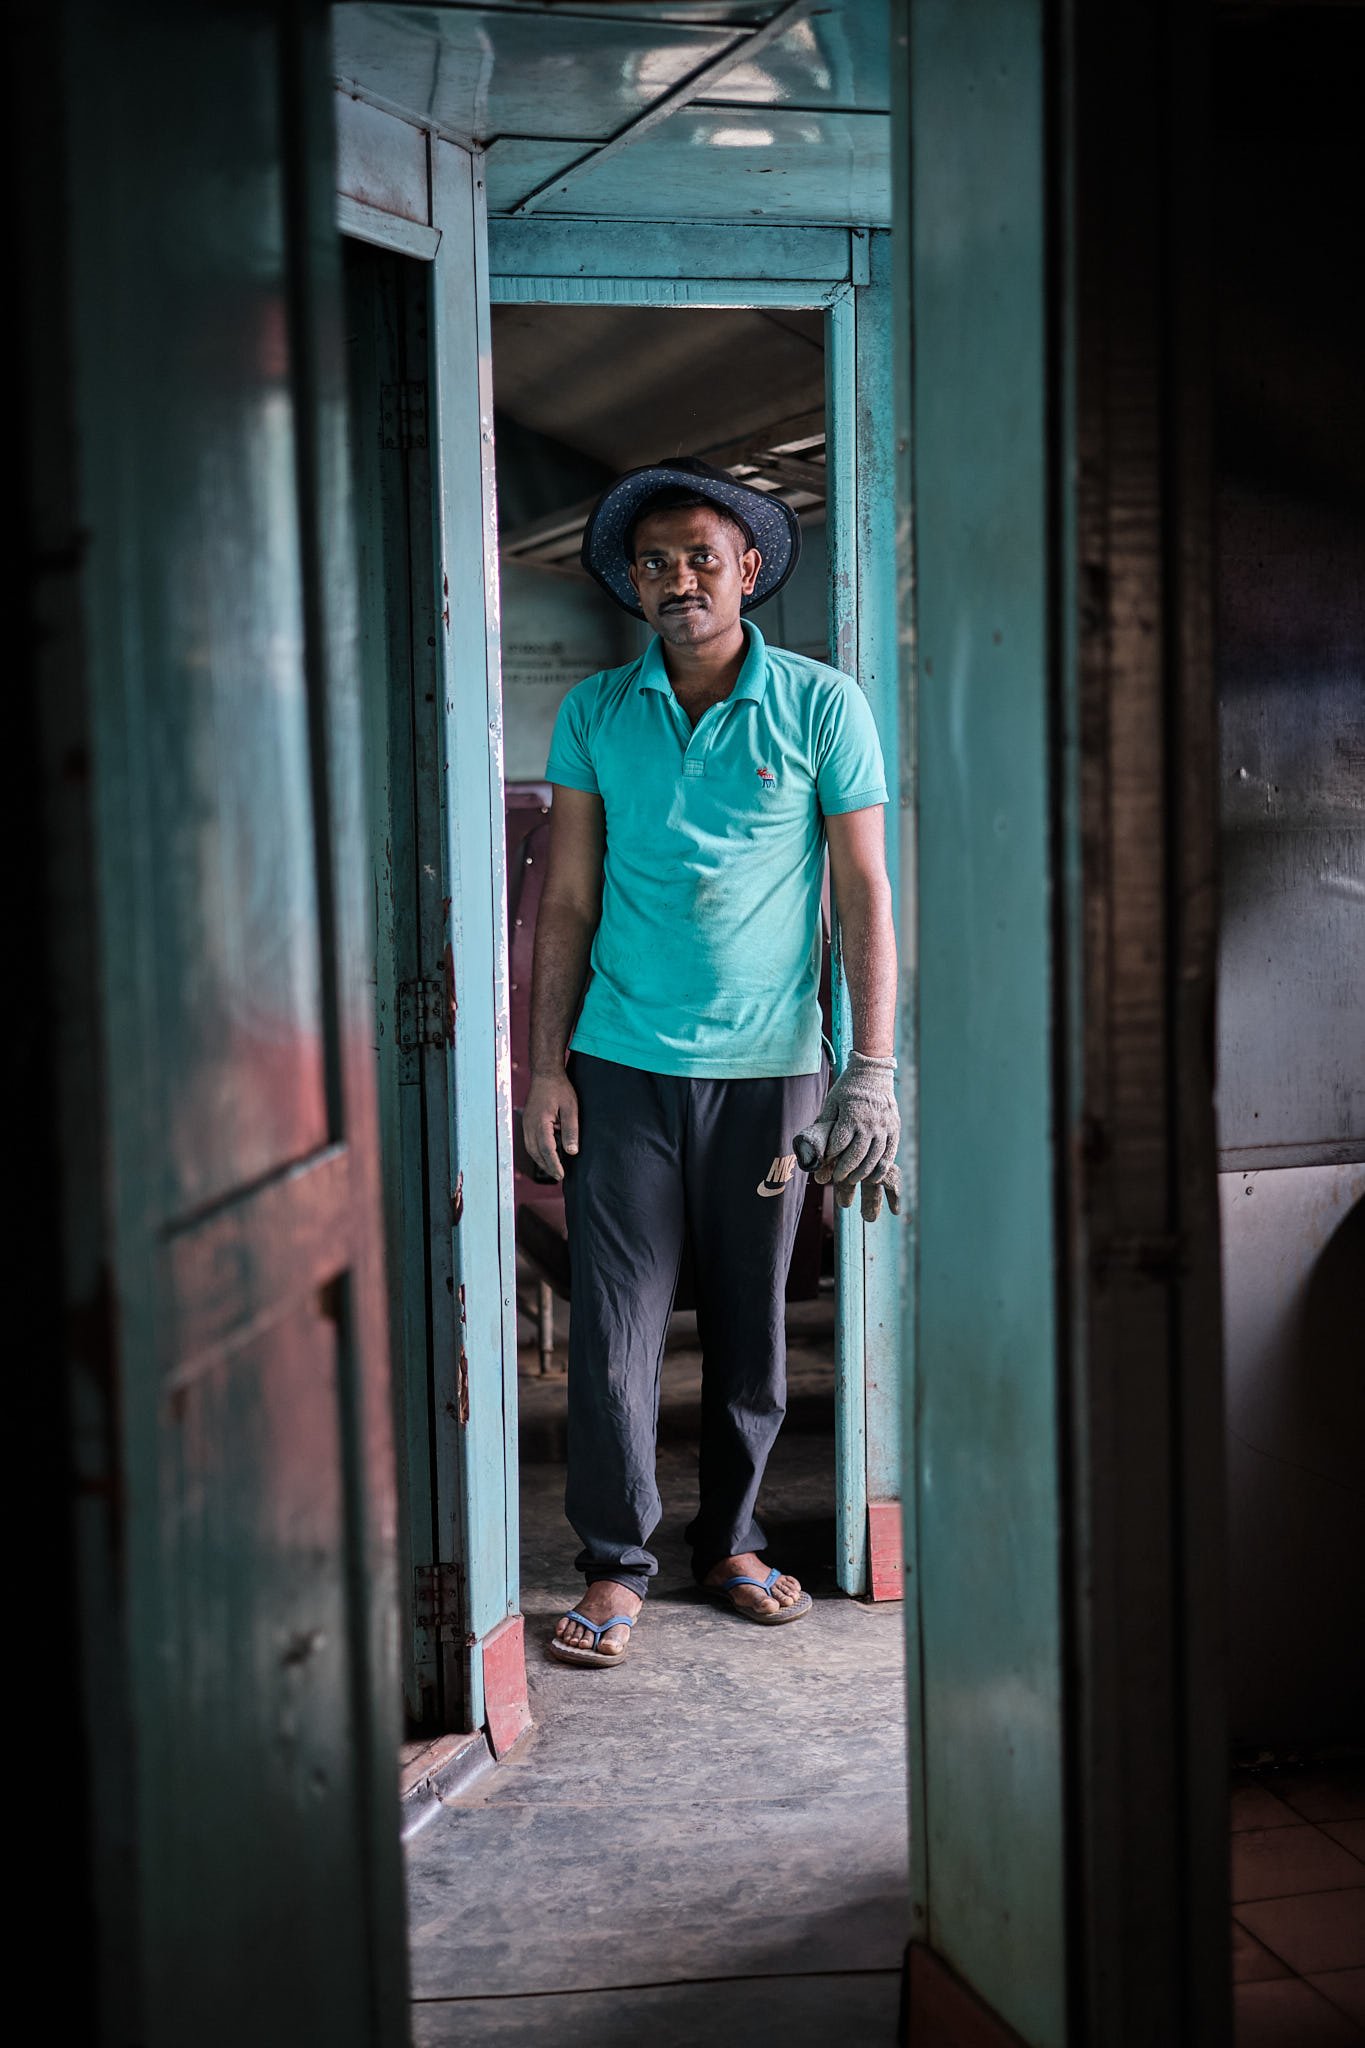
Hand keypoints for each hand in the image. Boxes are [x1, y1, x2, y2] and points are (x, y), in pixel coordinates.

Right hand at [524, 1070, 579, 1182]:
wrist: (545, 1074)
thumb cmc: (559, 1089)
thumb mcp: (570, 1108)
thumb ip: (571, 1130)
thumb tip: (571, 1152)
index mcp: (540, 1123)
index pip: (547, 1149)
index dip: (554, 1164)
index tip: (562, 1175)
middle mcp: (530, 1125)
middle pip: (536, 1152)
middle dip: (547, 1166)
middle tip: (559, 1177)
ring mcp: (526, 1124)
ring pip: (531, 1149)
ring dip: (541, 1161)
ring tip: (553, 1169)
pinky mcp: (527, 1122)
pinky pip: (529, 1142)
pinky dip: (537, 1152)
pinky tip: (545, 1155)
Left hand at [793, 1052, 901, 1223]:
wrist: (873, 1073)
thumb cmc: (848, 1088)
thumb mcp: (831, 1101)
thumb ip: (825, 1123)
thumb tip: (816, 1146)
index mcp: (851, 1116)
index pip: (839, 1145)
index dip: (830, 1157)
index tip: (825, 1162)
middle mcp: (870, 1124)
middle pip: (856, 1156)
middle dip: (845, 1170)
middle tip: (838, 1178)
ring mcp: (884, 1128)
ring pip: (874, 1159)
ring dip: (862, 1173)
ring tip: (852, 1179)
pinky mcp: (894, 1130)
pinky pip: (889, 1154)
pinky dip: (881, 1168)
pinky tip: (873, 1176)